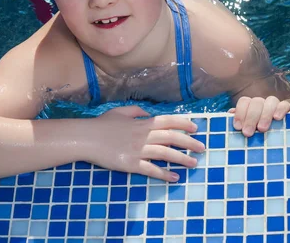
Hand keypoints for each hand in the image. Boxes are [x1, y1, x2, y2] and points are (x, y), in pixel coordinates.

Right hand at [87, 106, 204, 181]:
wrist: (86, 138)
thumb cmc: (102, 125)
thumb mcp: (119, 112)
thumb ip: (135, 111)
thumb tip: (147, 114)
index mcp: (141, 122)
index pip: (167, 121)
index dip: (183, 123)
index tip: (195, 127)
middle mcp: (143, 135)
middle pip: (171, 137)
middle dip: (189, 142)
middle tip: (202, 147)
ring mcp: (138, 150)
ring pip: (165, 153)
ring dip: (182, 158)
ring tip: (194, 163)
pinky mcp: (131, 164)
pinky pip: (151, 170)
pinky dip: (164, 174)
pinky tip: (174, 177)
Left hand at [229, 96, 289, 136]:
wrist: (272, 138)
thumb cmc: (254, 132)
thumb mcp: (245, 128)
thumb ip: (239, 121)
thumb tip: (230, 114)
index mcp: (250, 104)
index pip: (244, 101)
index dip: (240, 113)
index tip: (237, 127)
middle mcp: (261, 102)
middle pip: (256, 102)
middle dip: (250, 118)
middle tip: (247, 133)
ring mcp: (273, 105)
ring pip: (270, 101)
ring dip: (265, 115)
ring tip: (261, 129)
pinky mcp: (285, 109)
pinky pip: (284, 105)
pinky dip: (280, 109)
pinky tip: (277, 118)